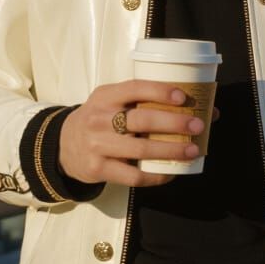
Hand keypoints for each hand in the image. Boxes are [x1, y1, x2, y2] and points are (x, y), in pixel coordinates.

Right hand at [59, 79, 205, 186]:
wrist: (63, 145)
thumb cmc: (100, 119)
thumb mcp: (112, 102)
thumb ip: (144, 102)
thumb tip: (201, 108)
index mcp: (106, 96)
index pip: (135, 88)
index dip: (160, 91)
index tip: (183, 97)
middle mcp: (99, 118)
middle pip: (141, 120)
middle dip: (173, 123)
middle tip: (198, 126)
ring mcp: (97, 145)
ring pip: (140, 149)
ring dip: (170, 151)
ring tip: (192, 151)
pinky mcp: (97, 169)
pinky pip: (132, 175)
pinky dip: (156, 175)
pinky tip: (171, 173)